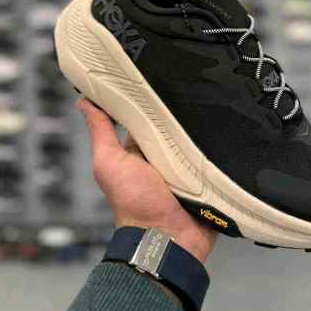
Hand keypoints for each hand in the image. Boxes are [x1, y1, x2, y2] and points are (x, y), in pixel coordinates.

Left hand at [77, 98, 216, 263]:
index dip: (148, 97)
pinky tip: (226, 125)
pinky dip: (219, 144)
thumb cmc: (133, 204)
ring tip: (213, 100)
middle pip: (174, 122)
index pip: (145, 115)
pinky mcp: (207, 175)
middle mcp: (163, 155)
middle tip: (191, 84)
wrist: (168, 239)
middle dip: (181, 107)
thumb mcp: (110, 163)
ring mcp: (187, 165)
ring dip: (203, 124)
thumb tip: (84, 102)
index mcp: (139, 149)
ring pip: (197, 135)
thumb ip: (100, 133)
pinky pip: (215, 153)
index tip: (156, 72)